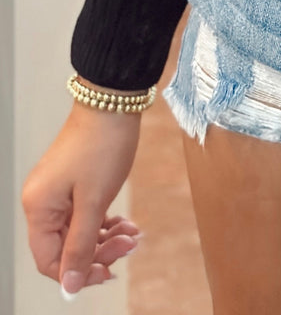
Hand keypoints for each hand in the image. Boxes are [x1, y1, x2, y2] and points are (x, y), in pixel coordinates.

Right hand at [21, 102, 142, 296]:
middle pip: (65, 248)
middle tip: (130, 245)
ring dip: (106, 239)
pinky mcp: (72, 183)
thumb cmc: (102, 146)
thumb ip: (80, 246)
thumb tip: (69, 286)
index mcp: (39, 208)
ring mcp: (57, 191)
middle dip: (99, 252)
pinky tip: (125, 224)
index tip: (109, 271)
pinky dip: (104, 223)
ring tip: (133, 234)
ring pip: (78, 232)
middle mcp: (42, 201)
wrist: (113, 102)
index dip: (79, 272)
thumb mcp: (93, 202)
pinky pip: (84, 216)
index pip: (50, 261)